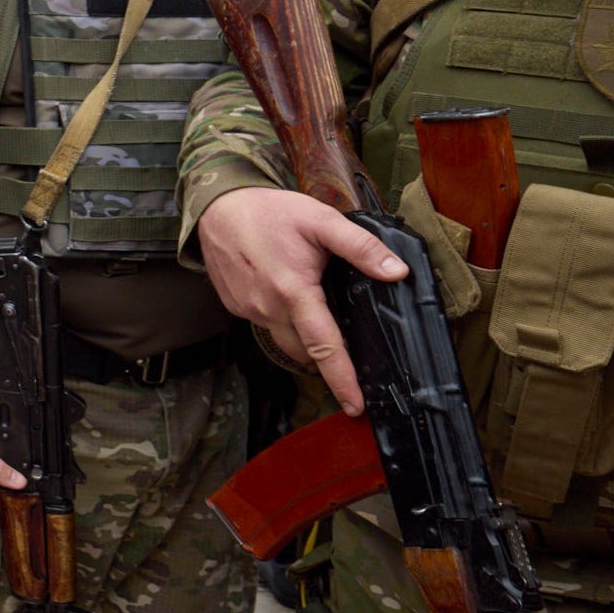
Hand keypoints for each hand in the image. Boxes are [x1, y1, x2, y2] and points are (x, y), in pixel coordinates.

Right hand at [198, 186, 408, 414]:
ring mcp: (248, 310)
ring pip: (284, 339)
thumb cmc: (269, 212)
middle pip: (305, 352)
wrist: (217, 207)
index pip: (324, 347)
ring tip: (315, 311)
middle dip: (326, 357)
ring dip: (303, 336)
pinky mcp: (236, 307)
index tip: (355, 405)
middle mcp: (268, 308)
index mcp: (294, 292)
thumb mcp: (321, 221)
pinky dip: (281, 318)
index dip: (342, 379)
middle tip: (344, 349)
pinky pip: (265, 323)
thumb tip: (396, 271)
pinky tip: (285, 292)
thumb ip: (361, 247)